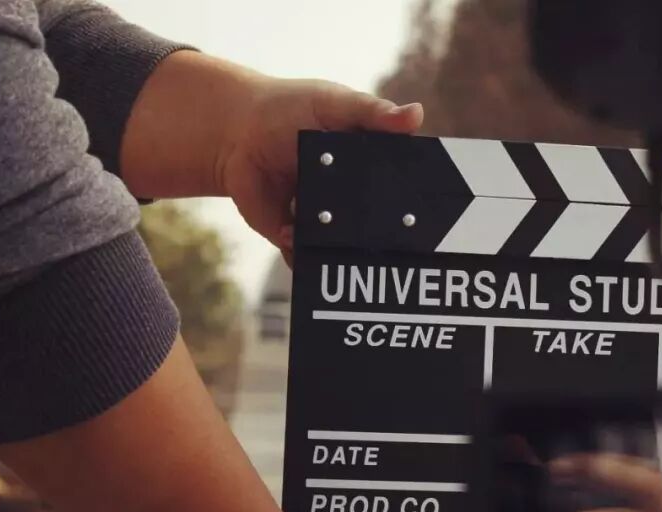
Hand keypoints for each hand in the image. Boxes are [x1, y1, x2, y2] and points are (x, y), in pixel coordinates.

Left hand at [217, 79, 423, 265]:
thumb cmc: (291, 107)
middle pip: (374, 227)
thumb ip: (374, 113)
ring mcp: (323, 221)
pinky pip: (305, 255)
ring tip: (341, 247)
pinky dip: (305, 257)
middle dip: (380, 237)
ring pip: (342, 247)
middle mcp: (350, 200)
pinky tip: (297, 241)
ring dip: (344, 253)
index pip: (398, 190)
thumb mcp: (337, 103)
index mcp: (369, 168)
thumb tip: (418, 114)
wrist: (235, 130)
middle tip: (385, 238)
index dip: (412, 203)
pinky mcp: (293, 234)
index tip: (425, 212)